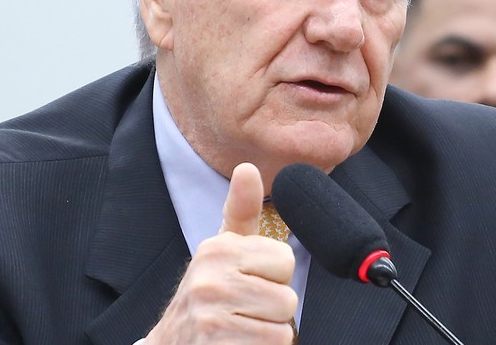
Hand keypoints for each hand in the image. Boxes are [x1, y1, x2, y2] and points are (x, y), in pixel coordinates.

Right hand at [144, 163, 297, 343]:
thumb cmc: (208, 296)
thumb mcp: (222, 251)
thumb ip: (240, 210)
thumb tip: (247, 167)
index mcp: (217, 249)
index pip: (285, 259)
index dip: (274, 277)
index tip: (248, 283)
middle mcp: (210, 279)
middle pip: (287, 298)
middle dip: (271, 312)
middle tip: (243, 313)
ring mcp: (210, 316)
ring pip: (282, 330)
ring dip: (267, 336)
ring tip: (241, 330)